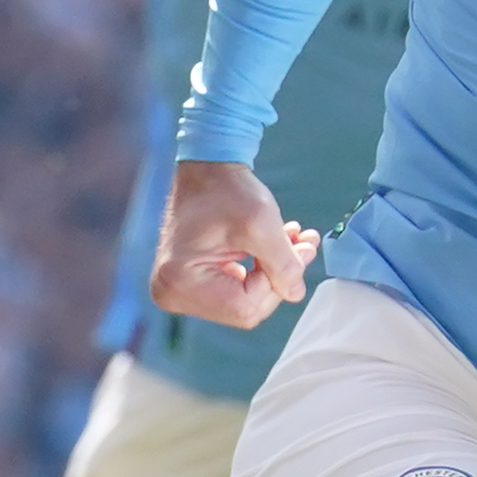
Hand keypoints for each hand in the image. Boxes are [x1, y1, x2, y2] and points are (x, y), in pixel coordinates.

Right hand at [150, 157, 317, 330]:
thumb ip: (284, 265)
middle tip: (304, 245)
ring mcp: (179, 290)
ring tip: (292, 240)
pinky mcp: (190, 283)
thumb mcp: (262, 224)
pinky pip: (235, 290)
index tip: (298, 250)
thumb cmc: (225, 188)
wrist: (206, 166)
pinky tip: (274, 246)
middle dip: (278, 277)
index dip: (276, 282)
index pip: (244, 307)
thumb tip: (295, 293)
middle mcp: (172, 293)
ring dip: (273, 272)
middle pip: (243, 309)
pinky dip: (260, 270)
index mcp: (180, 282)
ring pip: (243, 301)